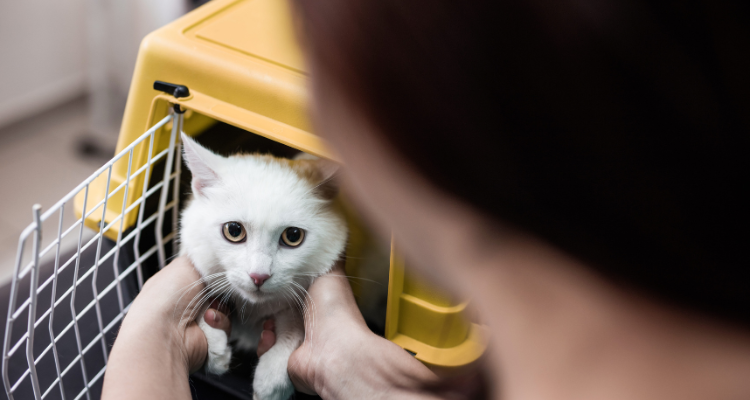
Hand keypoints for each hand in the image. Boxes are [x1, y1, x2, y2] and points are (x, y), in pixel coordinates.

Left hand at [102, 256, 230, 398]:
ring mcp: (198, 320)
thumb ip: (202, 257)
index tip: (224, 268)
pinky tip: (208, 322)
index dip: (215, 270)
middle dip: (222, 289)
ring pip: (226, 307)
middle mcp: (186, 302)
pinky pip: (226, 325)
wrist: (164, 333)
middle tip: (219, 288)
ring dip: (220, 307)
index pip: (203, 273)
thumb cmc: (168, 295)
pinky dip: (219, 322)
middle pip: (219, 289)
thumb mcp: (184, 265)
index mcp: (176, 283)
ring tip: (208, 311)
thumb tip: (214, 255)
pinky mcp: (209, 337)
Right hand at [257, 260, 442, 398]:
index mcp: (316, 295)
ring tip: (271, 317)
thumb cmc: (335, 308)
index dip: (277, 275)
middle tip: (261, 289)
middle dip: (265, 295)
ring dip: (264, 319)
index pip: (289, 281)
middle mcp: (305, 316)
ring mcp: (294, 336)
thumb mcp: (330, 267)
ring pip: (265, 324)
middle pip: (274, 301)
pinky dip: (265, 341)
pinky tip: (273, 335)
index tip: (266, 268)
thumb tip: (335, 225)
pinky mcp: (283, 355)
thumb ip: (326, 250)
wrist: (334, 350)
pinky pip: (264, 346)